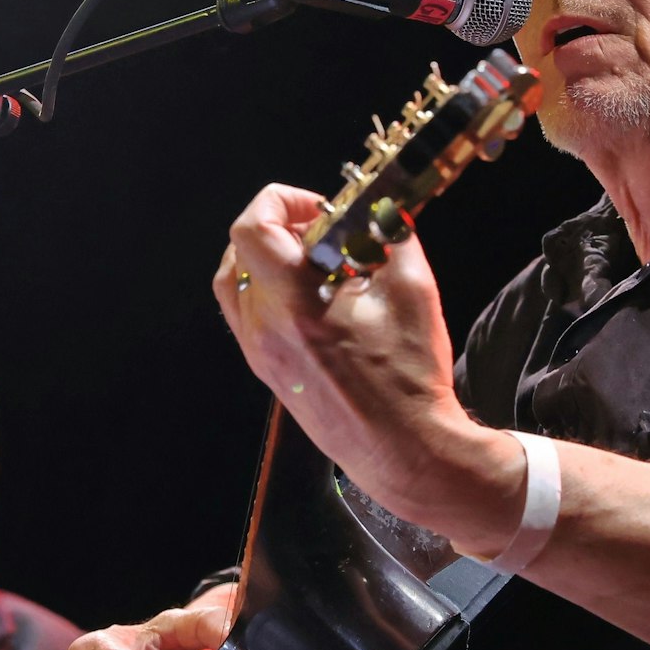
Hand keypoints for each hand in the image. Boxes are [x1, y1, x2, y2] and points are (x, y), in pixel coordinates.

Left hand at [212, 183, 467, 507]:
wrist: (402, 448)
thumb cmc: (408, 378)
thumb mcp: (413, 291)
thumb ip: (392, 239)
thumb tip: (383, 213)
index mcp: (294, 305)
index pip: (252, 229)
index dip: (281, 202)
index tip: (319, 209)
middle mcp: (264, 329)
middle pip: (239, 252)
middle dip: (278, 228)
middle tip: (321, 232)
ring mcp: (260, 353)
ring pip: (236, 284)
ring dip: (267, 259)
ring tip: (313, 262)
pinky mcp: (267, 370)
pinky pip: (247, 315)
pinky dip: (268, 291)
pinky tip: (313, 297)